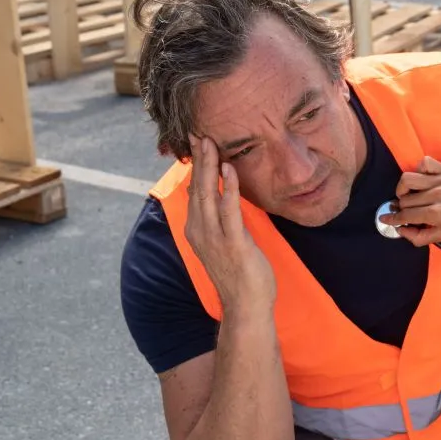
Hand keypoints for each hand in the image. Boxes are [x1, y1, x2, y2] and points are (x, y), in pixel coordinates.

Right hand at [184, 134, 275, 316]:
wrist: (246, 306)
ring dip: (210, 167)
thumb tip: (224, 197)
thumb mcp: (223, 242)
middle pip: (197, 188)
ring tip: (211, 143)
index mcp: (197, 229)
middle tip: (199, 133)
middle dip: (199, 159)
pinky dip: (228, 188)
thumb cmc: (238, 273)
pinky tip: (230, 169)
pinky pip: (229, 210)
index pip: (194, 191)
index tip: (196, 142)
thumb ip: (221, 219)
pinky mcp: (233, 243)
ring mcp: (215, 238)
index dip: (195, 166)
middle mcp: (201, 231)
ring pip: (208, 194)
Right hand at [380, 156, 440, 245]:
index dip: (392, 219)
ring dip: (403, 189)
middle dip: (399, 208)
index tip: (385, 219)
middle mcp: (435, 195)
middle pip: (404, 199)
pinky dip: (419, 170)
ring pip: (407, 179)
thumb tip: (402, 232)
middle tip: (403, 212)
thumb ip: (422, 236)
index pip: (405, 216)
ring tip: (407, 196)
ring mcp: (440, 180)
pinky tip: (422, 181)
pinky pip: (425, 163)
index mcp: (435, 213)